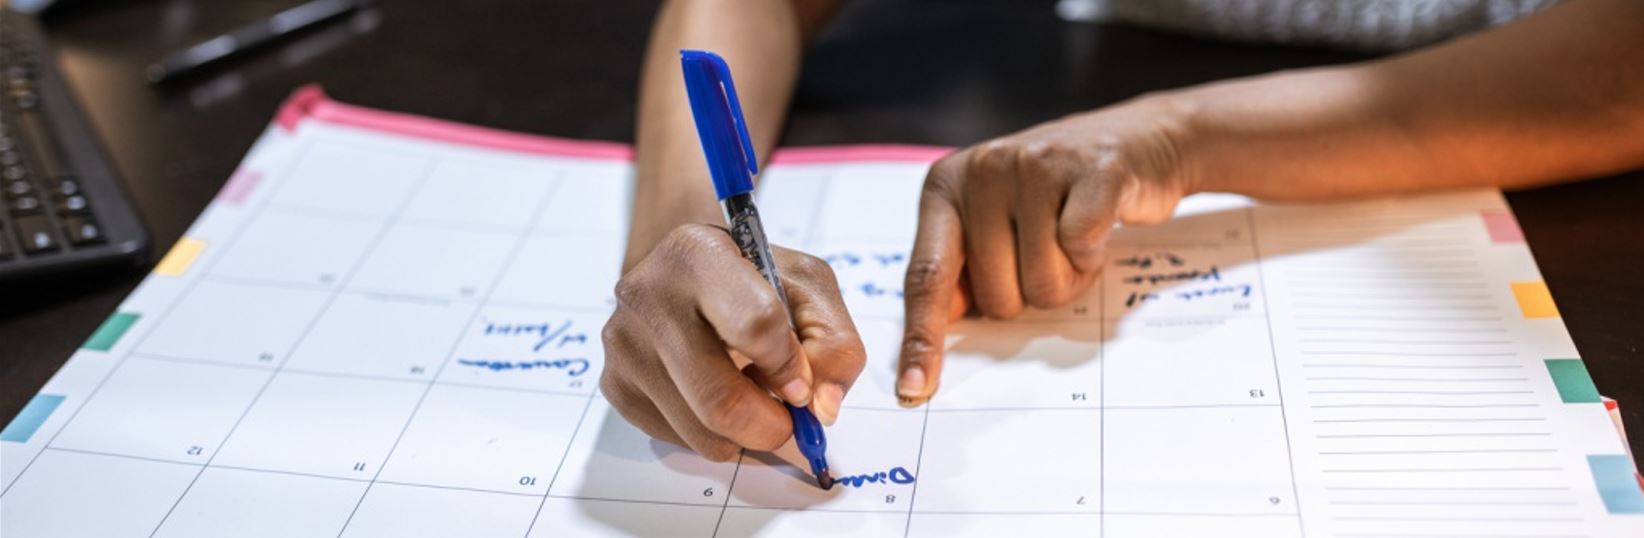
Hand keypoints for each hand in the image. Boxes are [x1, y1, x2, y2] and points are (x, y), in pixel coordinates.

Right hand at [602, 224, 866, 460]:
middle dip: (770, 426)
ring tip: (751, 397)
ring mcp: (624, 344)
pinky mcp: (615, 384)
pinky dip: (711, 434)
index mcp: (697, 254)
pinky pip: (677, 438)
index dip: (790, 367)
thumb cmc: (751, 277)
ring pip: (699, 431)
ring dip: (743, 435)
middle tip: (788, 422)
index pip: (756, 326)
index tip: (802, 382)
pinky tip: (716, 395)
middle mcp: (647, 295)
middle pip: (719, 398)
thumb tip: (822, 407)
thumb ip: (833, 343)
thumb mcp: (806, 286)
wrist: (685, 272)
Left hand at [896, 96, 1197, 404]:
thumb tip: (936, 333)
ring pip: (1042, 283)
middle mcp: (981, 170)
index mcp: (944, 188)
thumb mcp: (993, 223)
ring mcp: (1035, 165)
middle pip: (996, 296)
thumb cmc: (1056, 198)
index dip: (922, 339)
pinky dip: (1094, 256)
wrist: (1137, 141)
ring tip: (1074, 237)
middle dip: (1029, 293)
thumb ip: (960, 269)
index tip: (914, 391)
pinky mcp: (1092, 169)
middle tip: (1048, 249)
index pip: (925, 277)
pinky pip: (1081, 249)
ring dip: (1069, 278)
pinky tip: (1098, 228)